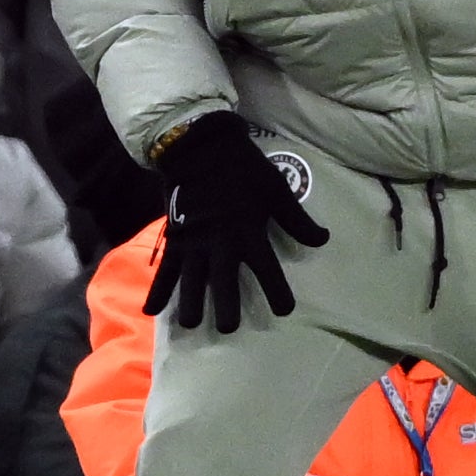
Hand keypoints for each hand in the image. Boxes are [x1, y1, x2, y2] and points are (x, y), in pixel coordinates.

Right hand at [144, 111, 329, 335]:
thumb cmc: (244, 169)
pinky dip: (156, 290)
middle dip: (226, 308)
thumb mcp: (277, 191)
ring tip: (190, 324)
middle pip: (224, 283)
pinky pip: (164, 269)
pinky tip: (151, 311)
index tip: (285, 310)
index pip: (268, 270)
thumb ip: (297, 220)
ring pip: (191, 281)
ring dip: (191, 304)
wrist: (201, 146)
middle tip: (228, 328)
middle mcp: (221, 244)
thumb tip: (324, 240)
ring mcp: (194, 243)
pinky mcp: (174, 238)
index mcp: (249, 233)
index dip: (277, 292)